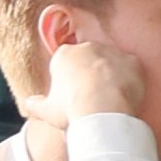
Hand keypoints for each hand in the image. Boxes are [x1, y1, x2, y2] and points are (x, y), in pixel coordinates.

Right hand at [31, 40, 145, 123]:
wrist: (102, 112)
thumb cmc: (71, 110)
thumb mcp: (46, 111)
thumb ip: (35, 105)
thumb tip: (28, 104)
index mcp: (64, 55)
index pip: (64, 59)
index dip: (67, 76)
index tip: (71, 92)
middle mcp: (88, 47)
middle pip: (88, 56)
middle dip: (89, 71)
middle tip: (91, 95)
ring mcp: (111, 52)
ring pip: (110, 60)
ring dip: (110, 73)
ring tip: (109, 97)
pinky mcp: (132, 61)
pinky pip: (131, 67)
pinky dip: (129, 78)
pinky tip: (126, 94)